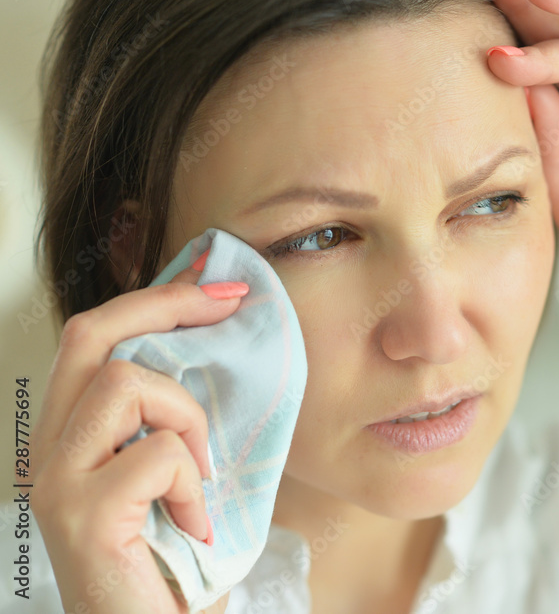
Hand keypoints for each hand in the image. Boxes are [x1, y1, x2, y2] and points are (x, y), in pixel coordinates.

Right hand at [29, 247, 245, 612]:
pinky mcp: (84, 516)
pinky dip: (194, 483)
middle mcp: (50, 450)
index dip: (155, 295)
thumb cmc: (171, 560)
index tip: (212, 278)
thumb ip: (174, 417)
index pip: (95, 336)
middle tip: (229, 301)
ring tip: (200, 474)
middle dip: (169, 303)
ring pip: (128, 383)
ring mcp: (59, 481)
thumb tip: (223, 343)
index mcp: (73, 435)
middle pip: (93, 334)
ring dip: (187, 418)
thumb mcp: (175, 472)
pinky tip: (194, 520)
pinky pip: (158, 454)